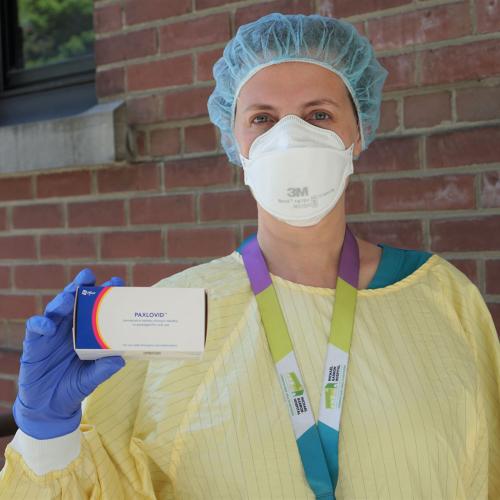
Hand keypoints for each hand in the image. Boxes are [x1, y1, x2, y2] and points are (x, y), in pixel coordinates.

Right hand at [12, 268, 125, 439]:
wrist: (50, 406)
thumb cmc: (74, 386)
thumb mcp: (91, 378)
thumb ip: (103, 369)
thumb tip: (120, 360)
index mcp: (86, 331)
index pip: (95, 308)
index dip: (104, 294)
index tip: (117, 282)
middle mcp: (70, 328)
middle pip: (74, 302)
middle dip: (81, 286)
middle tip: (88, 275)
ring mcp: (52, 334)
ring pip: (55, 310)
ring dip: (61, 300)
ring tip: (69, 295)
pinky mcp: (35, 344)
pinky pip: (35, 328)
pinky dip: (41, 324)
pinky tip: (48, 326)